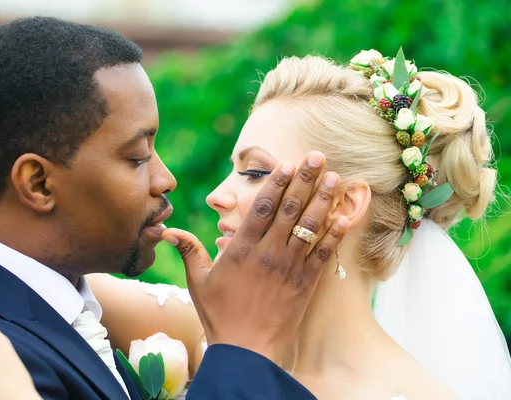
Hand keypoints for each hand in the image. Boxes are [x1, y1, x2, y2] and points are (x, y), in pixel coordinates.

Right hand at [163, 151, 348, 362]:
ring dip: (323, 200)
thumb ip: (188, 251)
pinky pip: (323, 254)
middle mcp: (268, 252)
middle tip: (317, 156)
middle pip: (290, 209)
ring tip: (335, 177)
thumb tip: (167, 230)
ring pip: (309, 226)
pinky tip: (343, 217)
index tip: (287, 163)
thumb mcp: (198, 282)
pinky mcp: (306, 284)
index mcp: (242, 248)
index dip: (276, 182)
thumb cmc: (220, 315)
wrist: (247, 350)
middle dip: (305, 179)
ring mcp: (289, 267)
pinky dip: (334, 235)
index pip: (263, 207)